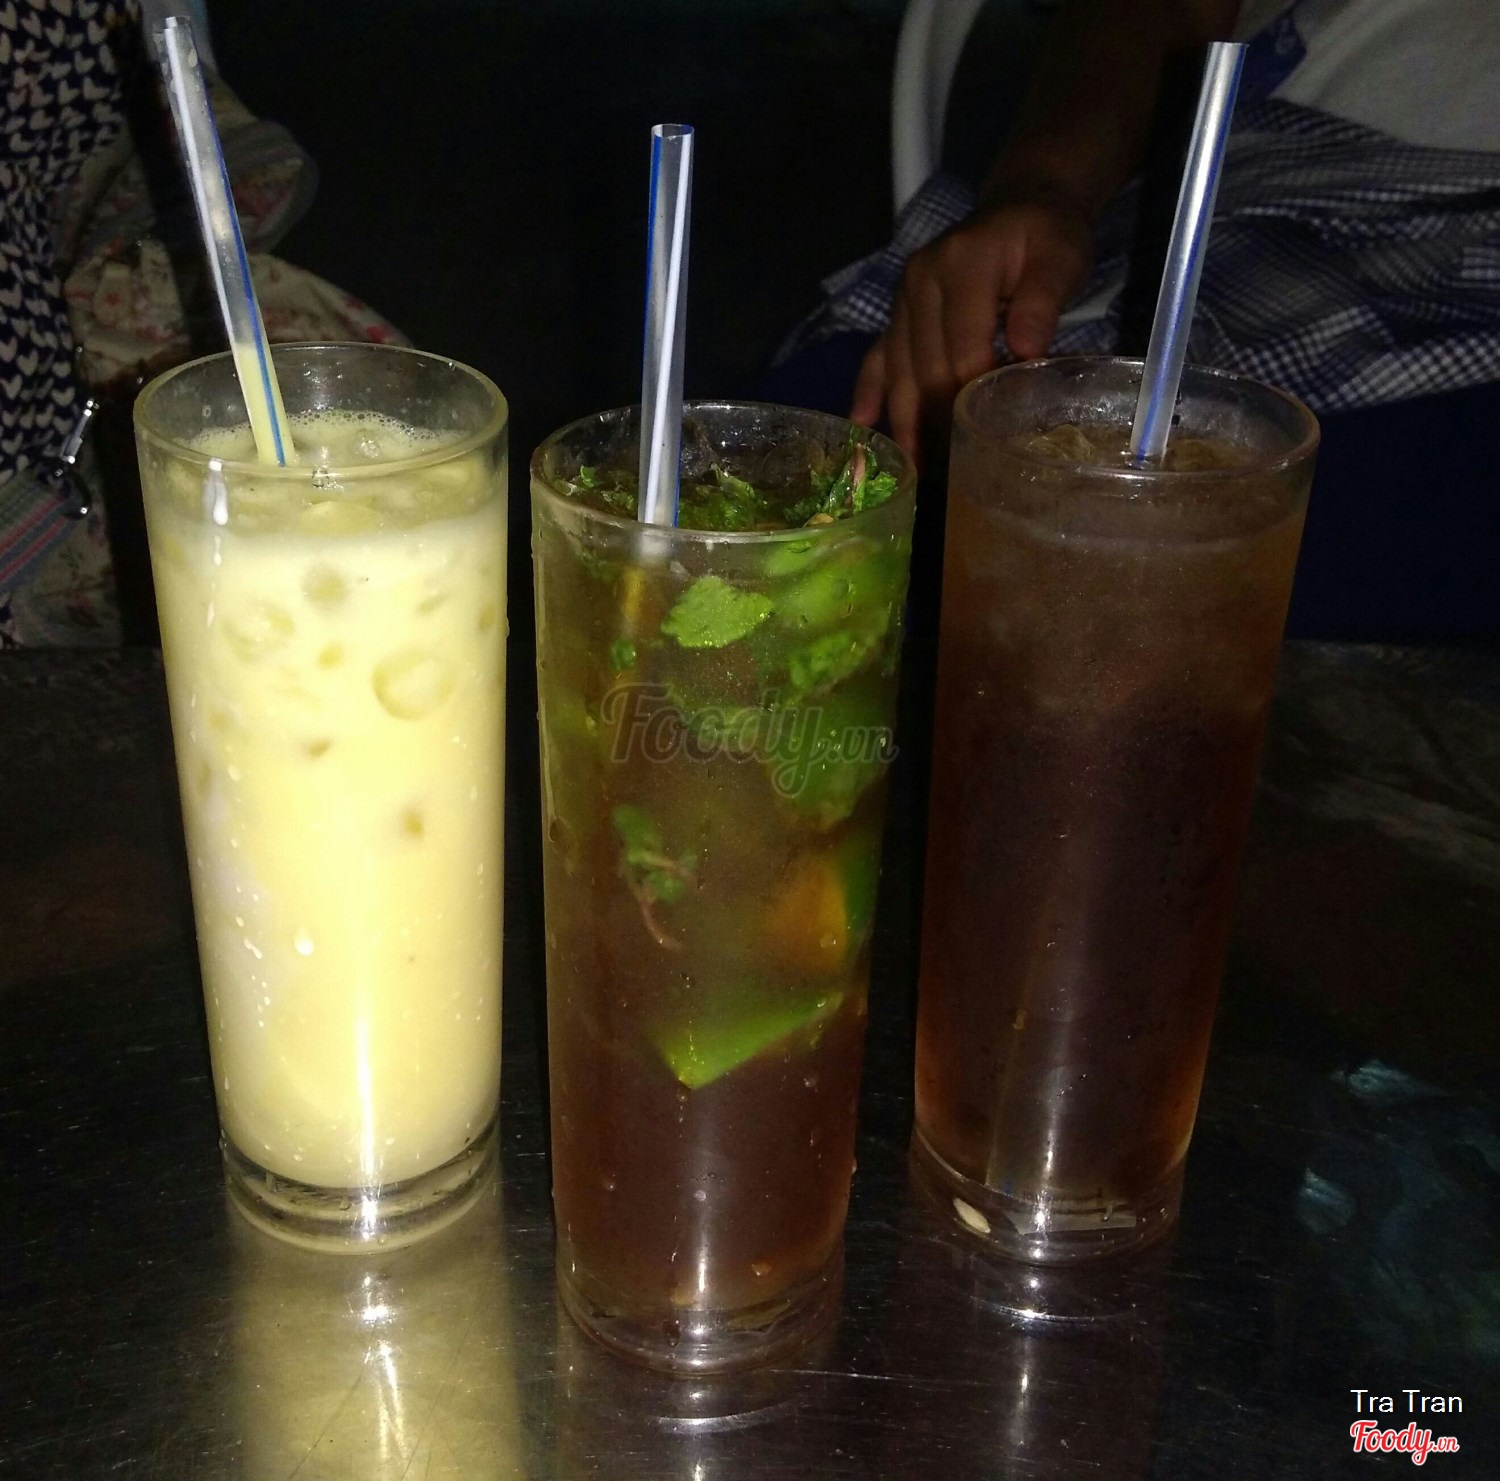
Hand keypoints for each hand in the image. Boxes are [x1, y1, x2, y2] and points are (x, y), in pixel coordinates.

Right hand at [851, 196, 1094, 456]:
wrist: (1021, 205)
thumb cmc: (1045, 235)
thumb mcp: (1060, 256)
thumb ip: (1043, 299)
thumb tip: (1025, 349)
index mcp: (959, 266)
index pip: (961, 347)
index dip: (971, 396)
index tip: (985, 440)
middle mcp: (920, 283)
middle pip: (923, 367)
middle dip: (934, 421)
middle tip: (949, 474)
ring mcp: (903, 299)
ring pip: (897, 370)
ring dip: (904, 420)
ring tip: (914, 468)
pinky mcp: (898, 313)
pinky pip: (878, 357)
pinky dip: (869, 392)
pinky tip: (861, 426)